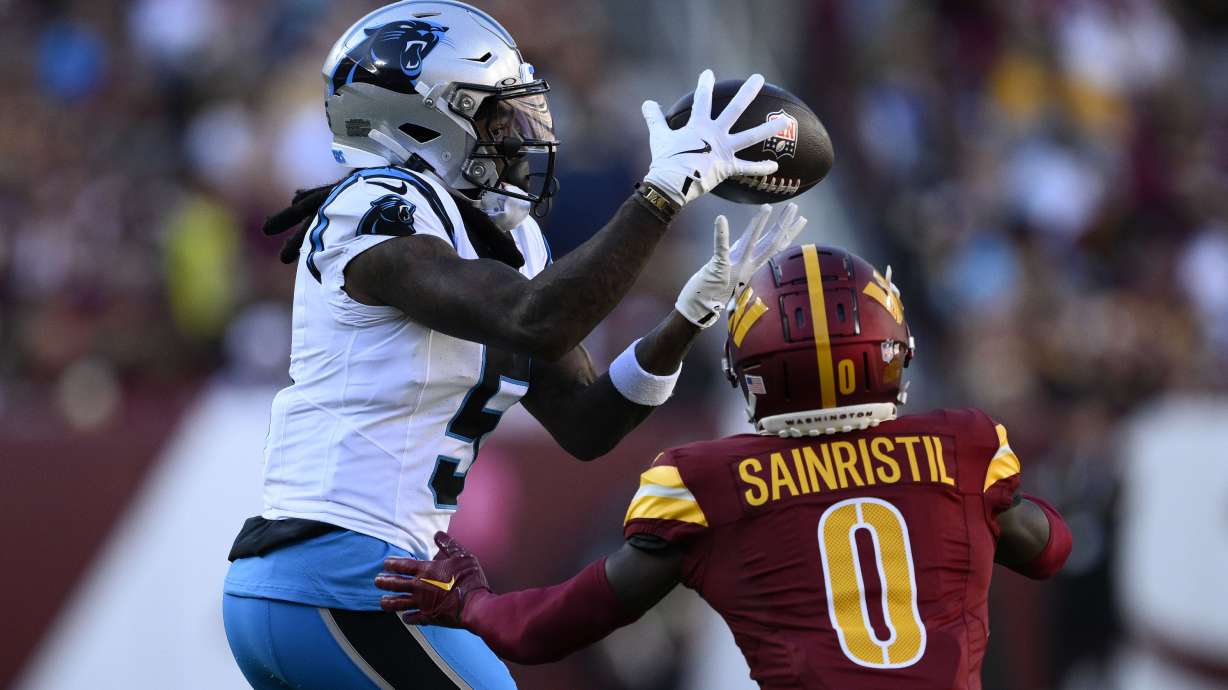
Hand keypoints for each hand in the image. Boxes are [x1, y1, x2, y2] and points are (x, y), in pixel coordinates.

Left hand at [376, 531, 489, 627]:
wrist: (475, 605)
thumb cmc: (469, 580)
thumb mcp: (462, 556)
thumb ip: (448, 545)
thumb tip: (438, 534)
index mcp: (427, 570)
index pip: (403, 566)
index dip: (392, 564)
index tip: (385, 564)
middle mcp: (420, 587)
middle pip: (396, 584)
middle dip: (384, 582)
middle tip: (377, 581)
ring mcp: (422, 603)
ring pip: (399, 603)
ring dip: (389, 602)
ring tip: (382, 601)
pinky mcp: (428, 617)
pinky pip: (413, 618)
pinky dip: (407, 618)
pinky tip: (404, 618)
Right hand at [642, 70, 790, 206]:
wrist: (671, 184)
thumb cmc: (664, 160)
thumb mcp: (658, 136)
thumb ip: (654, 118)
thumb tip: (646, 103)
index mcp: (699, 125)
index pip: (702, 99)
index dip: (704, 85)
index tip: (708, 73)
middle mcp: (715, 133)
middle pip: (735, 109)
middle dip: (748, 92)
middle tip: (759, 78)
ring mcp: (724, 149)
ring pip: (751, 136)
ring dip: (770, 128)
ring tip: (787, 121)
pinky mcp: (728, 167)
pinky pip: (748, 168)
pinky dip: (761, 168)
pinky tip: (775, 166)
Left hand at [674, 203, 807, 327]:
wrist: (702, 308)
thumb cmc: (715, 292)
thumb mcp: (731, 272)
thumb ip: (738, 259)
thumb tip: (748, 248)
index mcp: (751, 265)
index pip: (774, 246)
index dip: (788, 233)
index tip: (801, 219)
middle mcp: (747, 265)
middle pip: (769, 242)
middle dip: (782, 224)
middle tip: (795, 207)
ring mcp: (734, 266)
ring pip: (750, 242)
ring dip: (758, 224)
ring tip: (766, 206)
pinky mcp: (718, 268)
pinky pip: (720, 249)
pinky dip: (721, 234)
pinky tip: (721, 219)